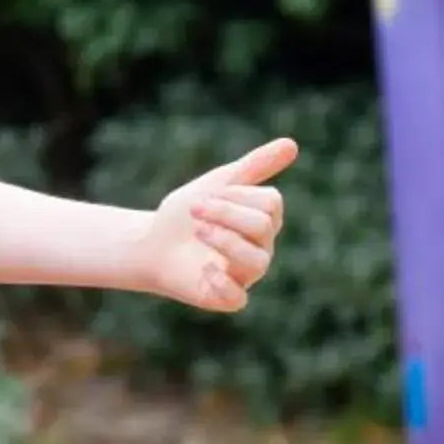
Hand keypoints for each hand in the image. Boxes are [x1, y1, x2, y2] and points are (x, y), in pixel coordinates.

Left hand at [144, 138, 297, 310]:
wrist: (151, 242)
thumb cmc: (187, 214)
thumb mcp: (218, 183)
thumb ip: (255, 165)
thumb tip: (292, 144)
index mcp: (263, 221)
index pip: (271, 204)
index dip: (238, 196)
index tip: (206, 195)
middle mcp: (260, 250)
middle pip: (264, 228)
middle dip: (226, 213)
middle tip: (194, 210)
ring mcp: (244, 276)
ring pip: (258, 262)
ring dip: (225, 241)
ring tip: (198, 231)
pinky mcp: (224, 298)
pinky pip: (238, 299)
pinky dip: (222, 283)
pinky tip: (204, 266)